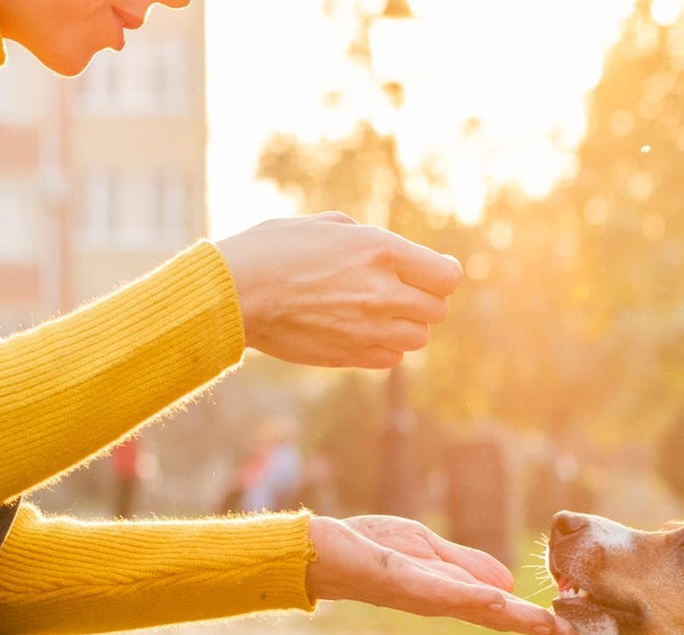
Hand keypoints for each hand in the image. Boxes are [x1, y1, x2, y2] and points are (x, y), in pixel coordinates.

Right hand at [215, 214, 461, 368]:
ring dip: (407, 327)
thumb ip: (371, 241)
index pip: (446, 276)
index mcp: (380, 250)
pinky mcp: (352, 356)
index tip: (435, 272)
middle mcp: (382, 292)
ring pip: (418, 338)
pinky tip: (364, 332)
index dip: (444, 274)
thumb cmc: (274, 250)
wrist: (237, 293)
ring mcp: (369, 329)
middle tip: (403, 292)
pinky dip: (387, 348)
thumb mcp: (327, 227)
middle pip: (437, 310)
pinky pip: (392, 359)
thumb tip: (398, 255)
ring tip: (380, 313)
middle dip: (424, 300)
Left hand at [306, 515, 574, 634]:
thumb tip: (509, 587)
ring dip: (512, 616)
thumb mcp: (429, 551)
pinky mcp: (400, 579)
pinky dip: (470, 596)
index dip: (532, 619)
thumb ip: (466, 565)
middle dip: (532, 626)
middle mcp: (439, 600)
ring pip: (474, 607)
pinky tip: (498, 601)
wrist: (321, 550)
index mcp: (449, 592)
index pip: (498, 609)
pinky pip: (439, 590)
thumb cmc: (371, 548)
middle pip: (493, 616)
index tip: (569, 631)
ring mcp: (421, 593)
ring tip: (547, 624)